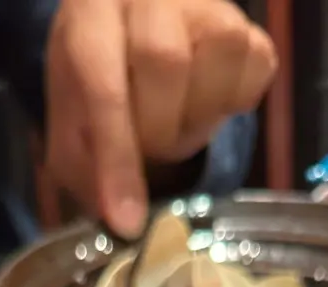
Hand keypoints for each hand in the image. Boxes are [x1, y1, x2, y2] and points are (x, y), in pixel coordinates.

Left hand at [45, 0, 276, 237]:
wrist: (132, 38)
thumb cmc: (98, 85)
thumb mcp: (72, 129)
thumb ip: (87, 172)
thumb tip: (121, 224)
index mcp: (91, 15)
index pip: (104, 83)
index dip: (117, 159)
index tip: (127, 220)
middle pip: (165, 62)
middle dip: (158, 131)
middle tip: (151, 150)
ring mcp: (203, 3)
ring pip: (217, 58)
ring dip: (196, 119)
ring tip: (176, 124)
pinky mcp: (246, 25)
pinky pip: (255, 70)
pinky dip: (233, 105)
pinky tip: (206, 105)